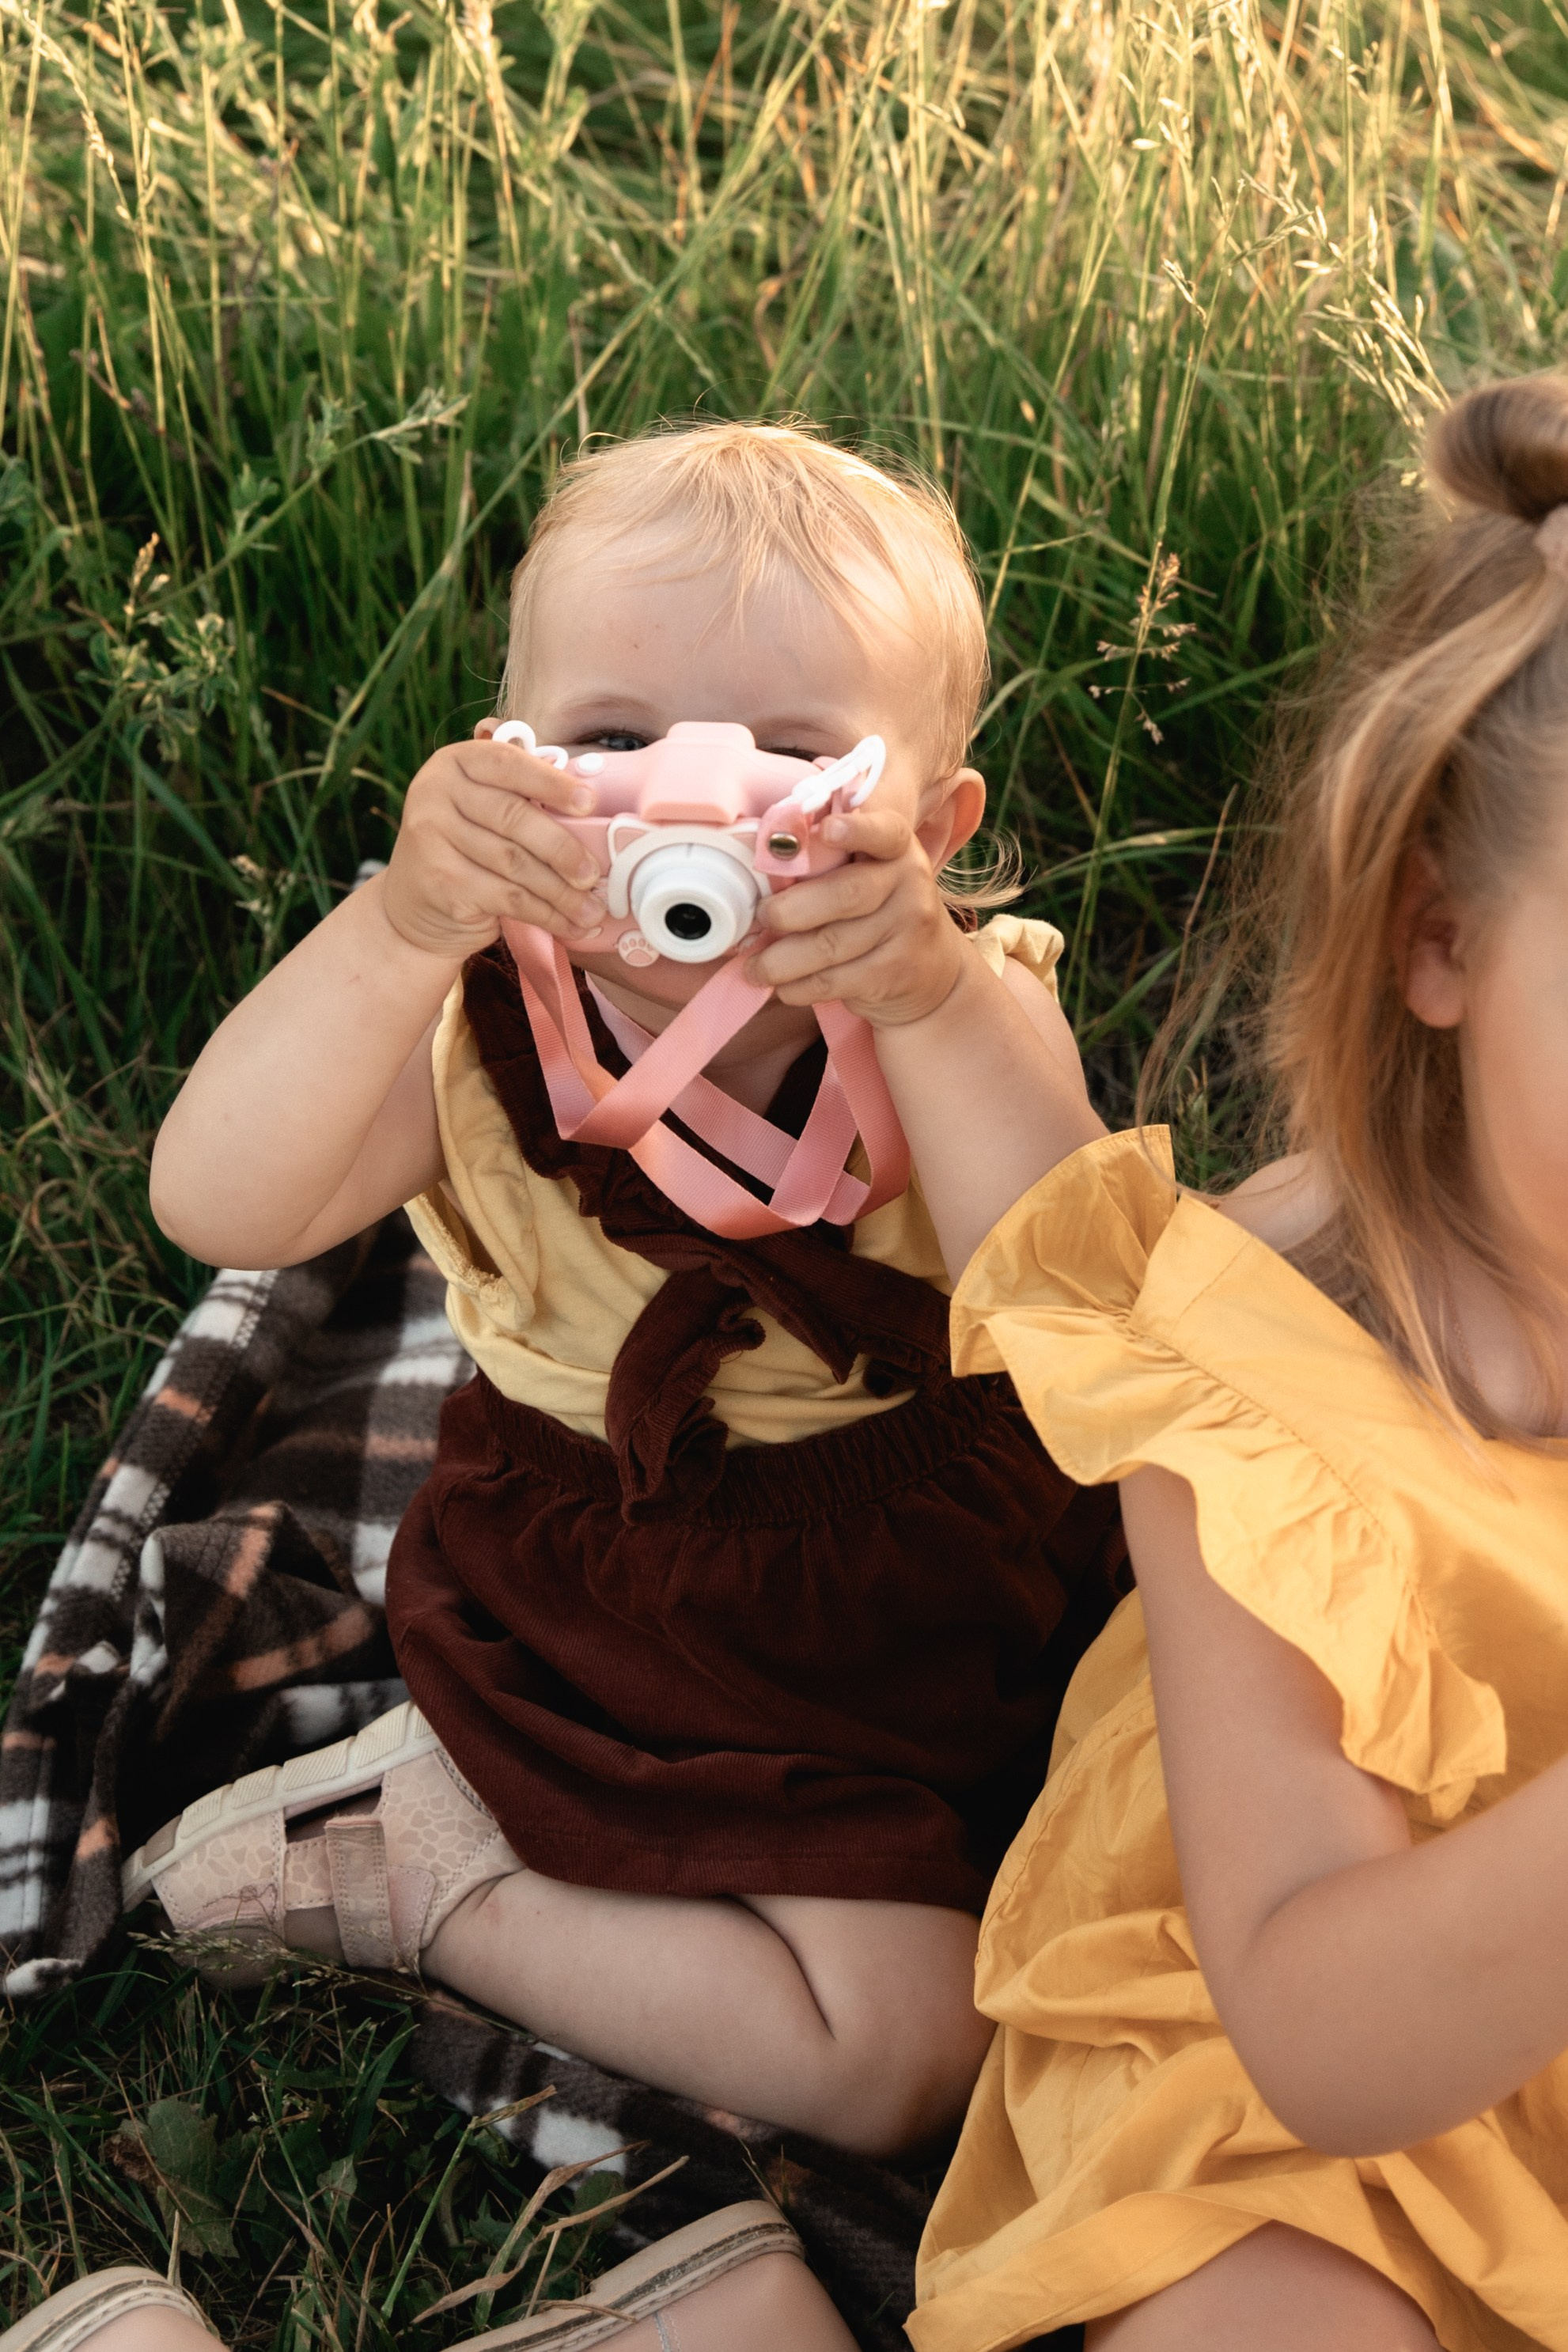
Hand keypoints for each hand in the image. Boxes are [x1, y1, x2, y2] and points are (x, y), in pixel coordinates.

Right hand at [381, 729, 605, 958]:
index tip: (590, 803)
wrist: (414, 905)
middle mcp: (435, 792)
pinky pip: (507, 897)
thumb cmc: (467, 848)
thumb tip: (590, 807)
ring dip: (561, 891)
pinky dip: (545, 914)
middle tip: (594, 873)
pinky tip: (569, 924)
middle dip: (562, 849)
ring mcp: (431, 837)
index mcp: (455, 762)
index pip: (509, 763)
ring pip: (514, 863)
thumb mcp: (483, 809)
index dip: (552, 783)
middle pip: (514, 818)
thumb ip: (522, 796)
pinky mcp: (440, 881)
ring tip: (593, 909)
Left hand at [743, 802, 966, 1027]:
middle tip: (760, 918)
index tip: (827, 829)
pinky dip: (797, 986)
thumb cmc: (880, 913)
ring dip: (780, 959)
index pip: (884, 831)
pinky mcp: (893, 974)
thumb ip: (830, 863)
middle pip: (844, 894)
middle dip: (790, 910)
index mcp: (897, 850)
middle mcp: (909, 885)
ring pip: (830, 944)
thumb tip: (766, 866)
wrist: (934, 973)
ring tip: (754, 966)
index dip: (856, 829)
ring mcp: (906, 932)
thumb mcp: (870, 876)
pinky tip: (783, 986)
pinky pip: (832, 980)